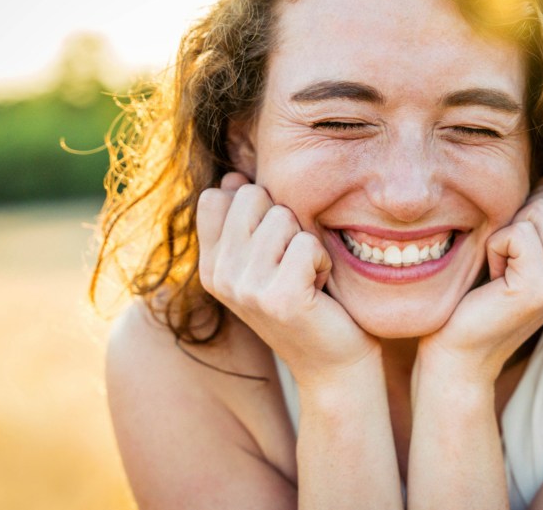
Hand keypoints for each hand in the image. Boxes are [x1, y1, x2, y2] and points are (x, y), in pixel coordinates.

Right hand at [197, 172, 379, 386]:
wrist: (332, 364)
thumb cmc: (307, 302)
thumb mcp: (266, 260)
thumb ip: (246, 221)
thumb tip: (233, 177)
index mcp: (210, 266)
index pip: (214, 197)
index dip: (255, 207)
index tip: (272, 246)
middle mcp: (219, 277)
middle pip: (251, 196)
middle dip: (284, 221)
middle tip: (293, 263)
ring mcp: (245, 288)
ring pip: (283, 217)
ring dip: (307, 244)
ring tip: (306, 278)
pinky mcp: (279, 298)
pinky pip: (307, 243)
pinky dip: (322, 261)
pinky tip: (319, 289)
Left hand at [417, 176, 542, 383]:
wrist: (460, 352)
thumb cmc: (480, 293)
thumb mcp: (518, 247)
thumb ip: (542, 214)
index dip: (533, 203)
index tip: (516, 245)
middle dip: (518, 217)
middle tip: (505, 260)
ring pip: (536, 211)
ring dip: (503, 235)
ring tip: (500, 271)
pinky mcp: (542, 286)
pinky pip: (515, 234)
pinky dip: (493, 249)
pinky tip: (494, 280)